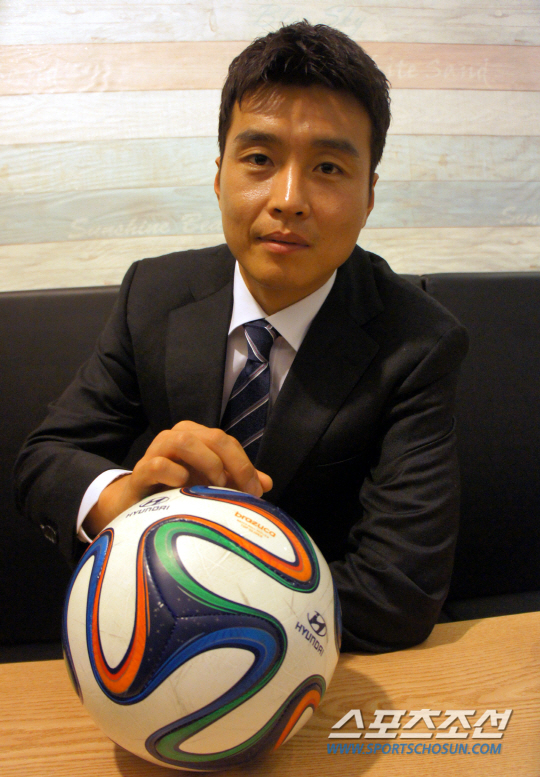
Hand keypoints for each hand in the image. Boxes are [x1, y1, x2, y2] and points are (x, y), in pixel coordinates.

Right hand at [83, 421, 272, 535]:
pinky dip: (173, 472)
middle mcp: (177, 436)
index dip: (245, 465)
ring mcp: (157, 450)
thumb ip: (236, 480)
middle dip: (234, 464)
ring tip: (215, 485)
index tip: (256, 492)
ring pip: (185, 441)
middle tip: (243, 492)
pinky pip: (158, 463)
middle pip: (213, 437)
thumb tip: (267, 483)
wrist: (136, 502)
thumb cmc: (176, 489)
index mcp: (197, 436)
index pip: (228, 442)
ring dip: (207, 462)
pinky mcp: (141, 470)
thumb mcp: (209, 483)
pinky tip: (183, 485)